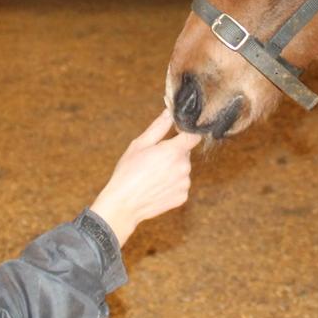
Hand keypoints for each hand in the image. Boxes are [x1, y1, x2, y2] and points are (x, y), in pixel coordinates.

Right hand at [89, 110, 201, 246]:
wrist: (124, 204)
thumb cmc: (128, 172)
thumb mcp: (139, 145)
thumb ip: (158, 127)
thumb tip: (169, 112)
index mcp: (174, 151)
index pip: (194, 135)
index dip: (186, 132)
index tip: (178, 132)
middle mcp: (183, 168)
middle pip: (185, 153)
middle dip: (173, 152)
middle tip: (154, 158)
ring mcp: (184, 184)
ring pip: (182, 170)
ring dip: (172, 169)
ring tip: (152, 175)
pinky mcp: (183, 197)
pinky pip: (180, 185)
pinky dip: (171, 184)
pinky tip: (156, 187)